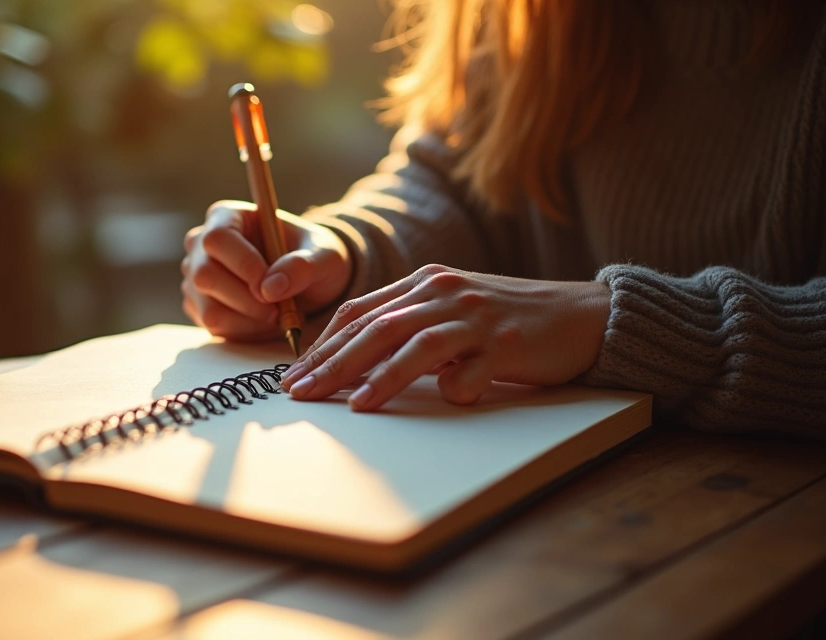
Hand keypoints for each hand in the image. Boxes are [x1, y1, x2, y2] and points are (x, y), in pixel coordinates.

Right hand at [181, 200, 351, 339]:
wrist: (309, 282)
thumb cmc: (314, 259)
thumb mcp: (324, 257)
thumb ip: (303, 266)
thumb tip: (270, 289)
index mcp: (227, 216)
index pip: (218, 238)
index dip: (243, 265)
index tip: (272, 288)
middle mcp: (202, 244)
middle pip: (205, 275)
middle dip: (246, 301)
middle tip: (279, 310)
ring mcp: (195, 276)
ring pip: (208, 307)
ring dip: (249, 320)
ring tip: (278, 315)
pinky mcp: (199, 305)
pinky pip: (213, 325)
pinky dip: (244, 331)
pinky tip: (265, 322)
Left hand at [280, 264, 610, 408]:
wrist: (582, 314)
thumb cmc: (506, 319)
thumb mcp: (450, 311)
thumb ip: (406, 324)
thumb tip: (350, 360)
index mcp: (425, 282)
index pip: (360, 312)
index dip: (323, 344)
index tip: (294, 375)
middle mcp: (446, 293)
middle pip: (378, 327)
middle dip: (334, 363)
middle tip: (301, 393)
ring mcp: (477, 317)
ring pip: (418, 344)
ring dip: (382, 375)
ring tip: (354, 405)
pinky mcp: (509, 344)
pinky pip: (475, 369)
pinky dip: (456, 387)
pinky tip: (445, 400)